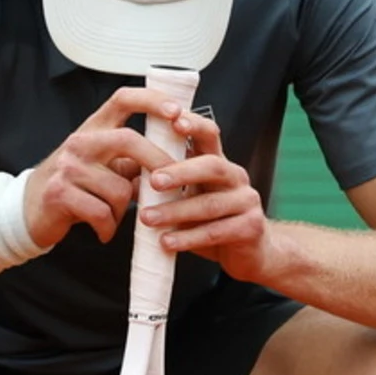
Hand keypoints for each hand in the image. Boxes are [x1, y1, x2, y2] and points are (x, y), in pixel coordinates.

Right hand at [24, 86, 182, 246]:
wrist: (28, 209)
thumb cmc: (73, 186)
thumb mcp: (101, 165)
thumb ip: (131, 160)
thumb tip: (175, 161)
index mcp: (93, 129)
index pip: (123, 99)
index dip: (152, 100)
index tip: (177, 110)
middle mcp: (80, 142)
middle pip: (129, 140)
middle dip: (158, 163)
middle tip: (172, 184)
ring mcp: (68, 167)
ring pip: (119, 188)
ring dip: (124, 210)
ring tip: (113, 216)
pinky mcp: (59, 193)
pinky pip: (101, 213)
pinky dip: (108, 227)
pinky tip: (103, 230)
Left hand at [138, 107, 272, 280]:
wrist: (249, 254)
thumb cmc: (210, 222)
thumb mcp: (187, 200)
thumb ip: (163, 188)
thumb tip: (125, 177)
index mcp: (219, 163)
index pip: (208, 135)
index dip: (193, 124)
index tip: (172, 121)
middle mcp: (235, 177)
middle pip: (212, 166)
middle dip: (181, 172)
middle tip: (153, 181)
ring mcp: (247, 201)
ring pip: (211, 204)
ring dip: (176, 211)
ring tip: (147, 218)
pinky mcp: (251, 228)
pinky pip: (217, 231)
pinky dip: (189, 238)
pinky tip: (167, 242)